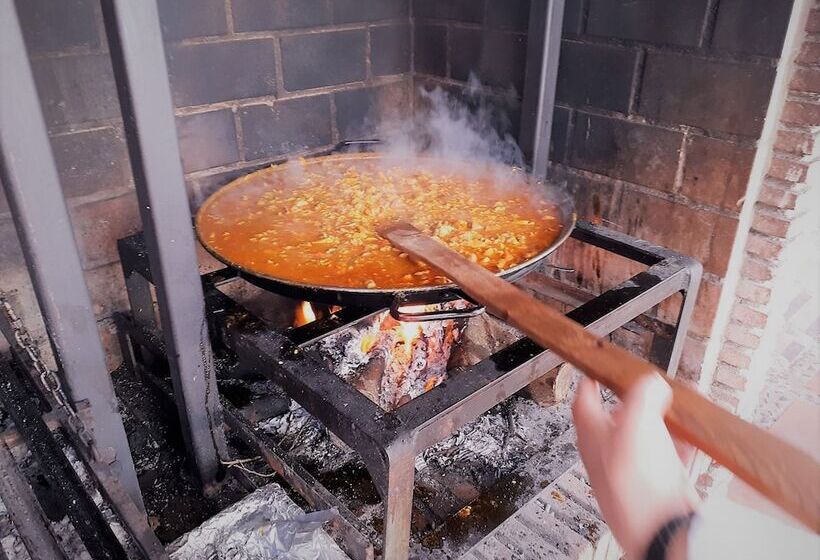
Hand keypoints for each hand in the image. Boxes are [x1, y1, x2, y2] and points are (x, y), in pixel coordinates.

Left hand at [573, 375, 698, 558]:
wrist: (661, 529)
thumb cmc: (636, 483)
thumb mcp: (637, 422)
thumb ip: (644, 395)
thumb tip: (651, 383)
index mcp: (592, 435)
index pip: (584, 400)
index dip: (591, 381)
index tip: (596, 371)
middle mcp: (609, 453)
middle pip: (621, 415)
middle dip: (642, 398)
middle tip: (655, 387)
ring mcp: (634, 470)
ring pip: (648, 434)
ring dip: (667, 418)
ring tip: (682, 408)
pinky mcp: (657, 484)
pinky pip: (669, 456)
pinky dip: (682, 442)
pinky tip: (693, 436)